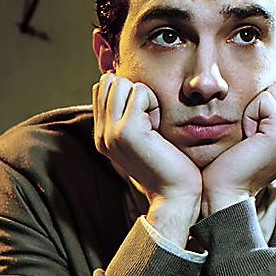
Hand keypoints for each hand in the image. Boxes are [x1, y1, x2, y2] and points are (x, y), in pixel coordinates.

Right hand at [92, 73, 201, 210]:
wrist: (174, 193)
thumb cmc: (168, 164)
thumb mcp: (144, 137)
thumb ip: (130, 115)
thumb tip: (128, 83)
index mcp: (102, 135)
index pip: (102, 88)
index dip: (127, 92)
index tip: (144, 117)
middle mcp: (101, 134)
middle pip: (109, 81)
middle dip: (134, 91)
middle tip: (151, 119)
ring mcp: (110, 132)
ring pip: (121, 83)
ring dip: (144, 96)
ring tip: (154, 123)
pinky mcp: (126, 131)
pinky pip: (139, 92)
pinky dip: (154, 102)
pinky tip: (159, 126)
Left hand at [199, 81, 275, 216]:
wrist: (223, 195)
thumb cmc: (226, 168)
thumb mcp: (250, 137)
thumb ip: (263, 116)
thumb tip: (262, 86)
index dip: (255, 110)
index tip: (247, 140)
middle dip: (255, 109)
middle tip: (246, 141)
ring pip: (272, 92)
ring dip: (251, 112)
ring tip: (247, 141)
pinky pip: (264, 100)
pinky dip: (249, 116)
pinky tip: (247, 140)